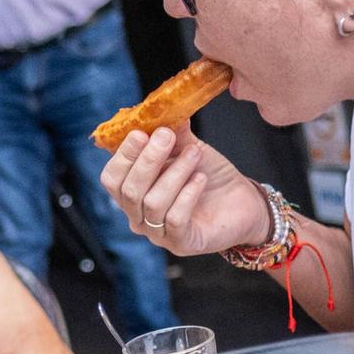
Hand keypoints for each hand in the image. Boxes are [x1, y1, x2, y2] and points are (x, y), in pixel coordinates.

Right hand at [99, 125, 272, 256]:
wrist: (242, 200)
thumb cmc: (208, 175)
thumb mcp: (187, 149)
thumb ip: (172, 133)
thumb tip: (162, 109)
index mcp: (132, 192)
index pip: (112, 178)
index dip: (124, 155)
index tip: (142, 132)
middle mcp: (139, 216)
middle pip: (129, 191)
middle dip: (148, 160)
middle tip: (168, 136)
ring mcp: (158, 233)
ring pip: (153, 203)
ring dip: (174, 173)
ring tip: (195, 154)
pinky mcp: (181, 244)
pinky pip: (175, 220)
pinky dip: (187, 195)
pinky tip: (200, 179)